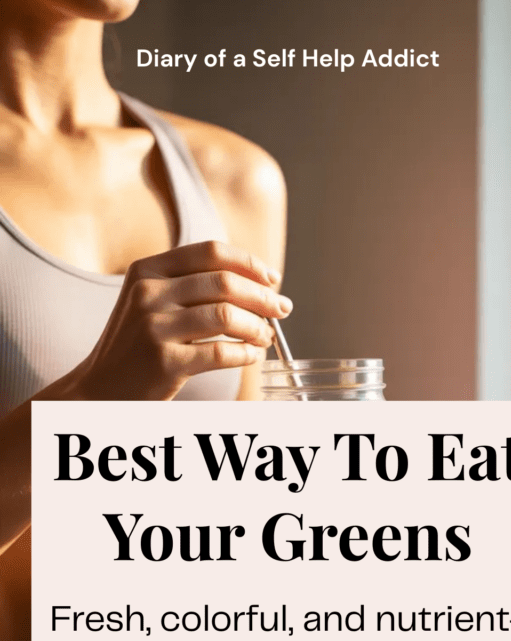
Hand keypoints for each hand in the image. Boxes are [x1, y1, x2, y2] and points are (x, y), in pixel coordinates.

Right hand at [73, 240, 291, 399]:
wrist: (99, 388)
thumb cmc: (136, 345)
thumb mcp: (151, 302)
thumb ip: (191, 285)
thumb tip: (257, 283)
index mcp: (147, 270)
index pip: (210, 252)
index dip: (249, 263)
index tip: (272, 279)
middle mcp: (148, 293)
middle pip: (224, 282)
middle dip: (263, 297)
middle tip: (282, 310)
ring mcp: (155, 328)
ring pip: (226, 316)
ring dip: (257, 327)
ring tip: (265, 337)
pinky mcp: (165, 362)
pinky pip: (222, 352)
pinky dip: (246, 354)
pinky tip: (252, 355)